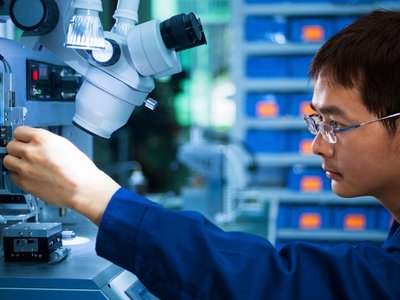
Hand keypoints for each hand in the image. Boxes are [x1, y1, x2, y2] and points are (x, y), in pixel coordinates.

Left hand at [3, 126, 120, 223]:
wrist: (83, 188)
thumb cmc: (80, 169)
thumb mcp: (65, 146)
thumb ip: (47, 143)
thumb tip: (37, 144)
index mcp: (42, 139)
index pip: (19, 131)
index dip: (22, 137)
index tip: (24, 140)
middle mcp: (31, 151)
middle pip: (11, 145)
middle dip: (18, 149)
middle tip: (26, 154)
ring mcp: (25, 168)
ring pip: (7, 160)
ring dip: (15, 161)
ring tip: (26, 165)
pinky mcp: (24, 182)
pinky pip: (12, 175)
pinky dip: (18, 174)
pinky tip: (30, 175)